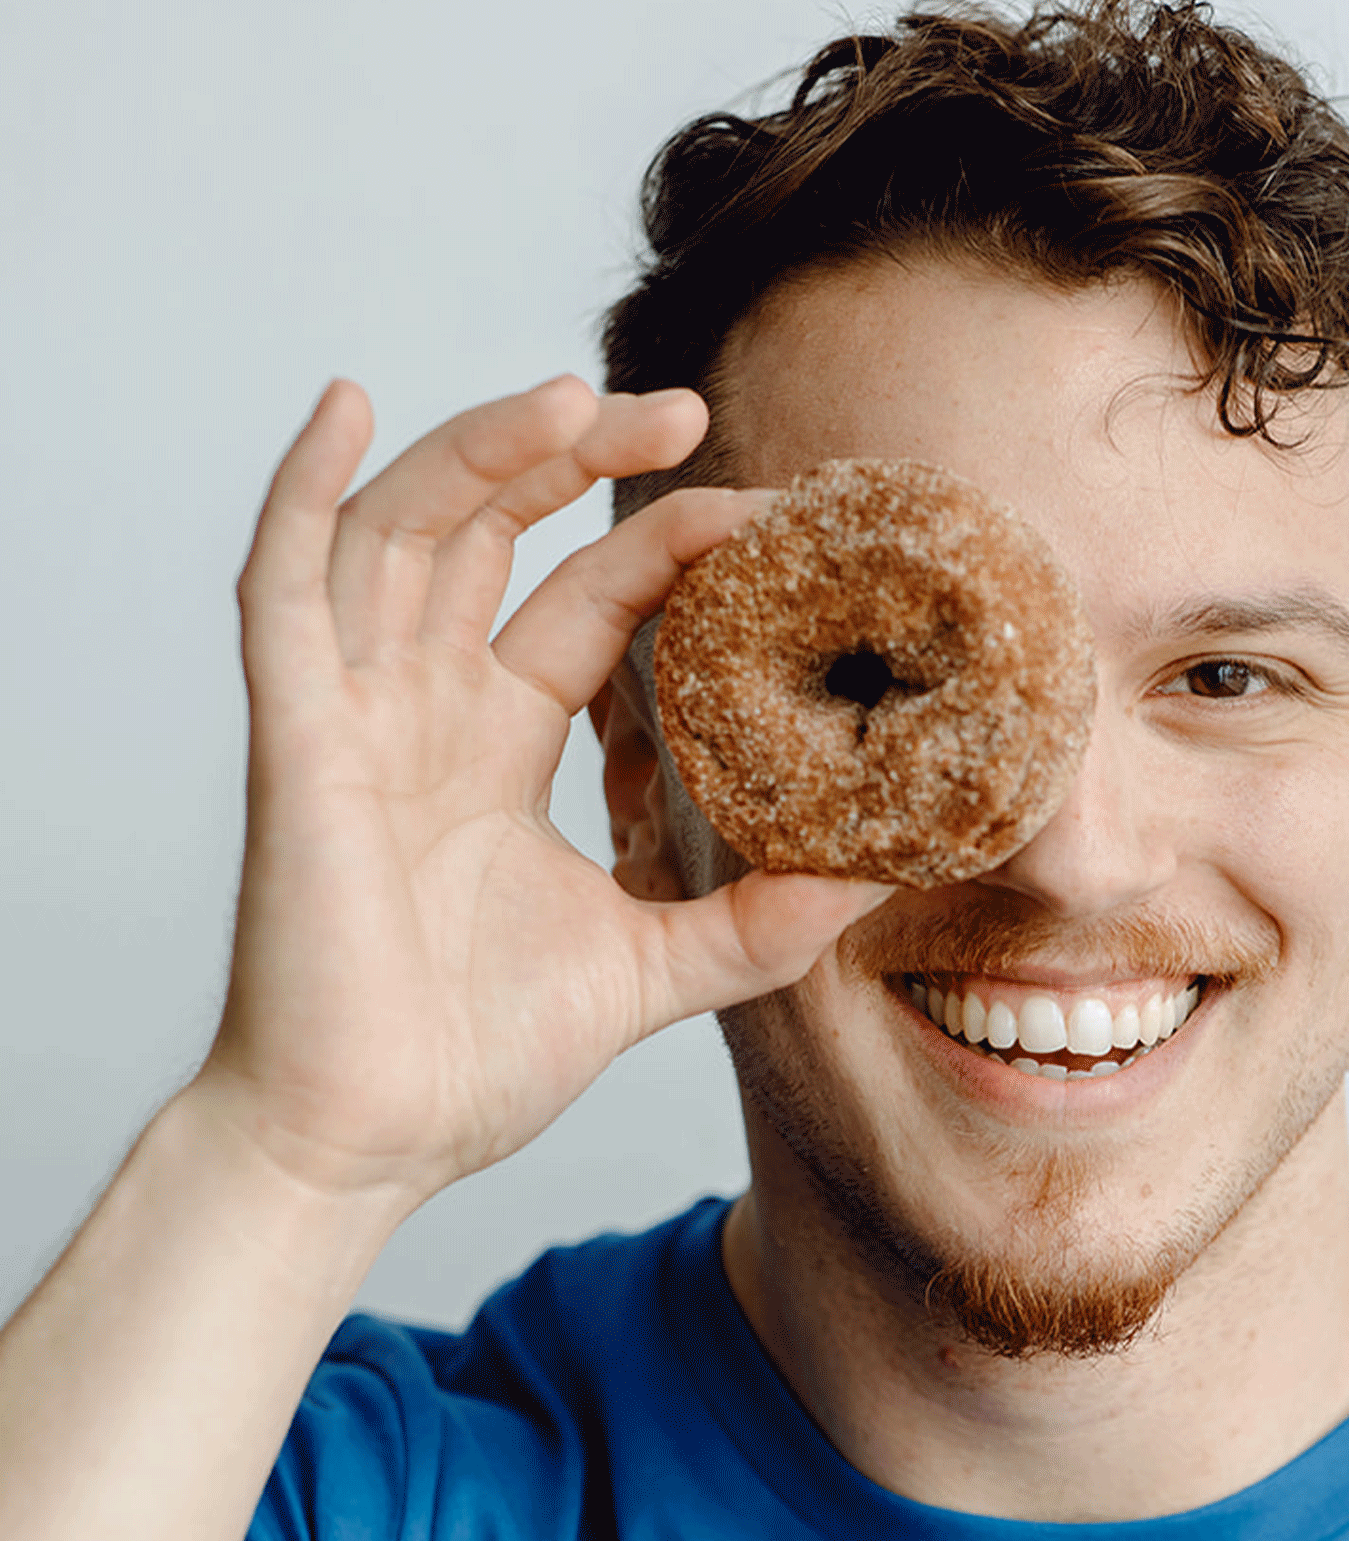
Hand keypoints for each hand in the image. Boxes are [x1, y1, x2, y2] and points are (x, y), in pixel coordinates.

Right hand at [193, 376, 888, 1208]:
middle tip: (685, 411)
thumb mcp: (650, 969)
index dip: (663, 544)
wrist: (368, 1145)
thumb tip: (875, 876)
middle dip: (577, 458)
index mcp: (498, 745)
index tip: (760, 513)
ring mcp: (354, 715)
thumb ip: (754, 923)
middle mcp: (425, 709)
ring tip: (577, 395)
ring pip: (405, 531)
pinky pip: (280, 589)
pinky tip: (345, 408)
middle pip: (494, 533)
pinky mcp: (294, 741)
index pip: (587, 602)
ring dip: (482, 449)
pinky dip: (302, 492)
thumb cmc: (475, 1058)